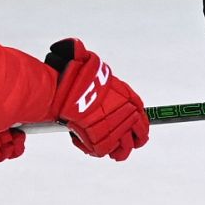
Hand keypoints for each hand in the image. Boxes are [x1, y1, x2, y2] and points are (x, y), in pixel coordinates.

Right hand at [44, 39, 148, 160]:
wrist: (63, 90)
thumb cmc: (74, 75)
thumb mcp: (86, 60)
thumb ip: (89, 66)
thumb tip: (78, 52)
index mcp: (128, 97)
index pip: (141, 114)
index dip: (138, 122)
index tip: (135, 125)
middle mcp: (127, 114)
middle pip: (141, 133)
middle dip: (135, 139)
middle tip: (129, 141)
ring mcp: (115, 130)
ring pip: (125, 148)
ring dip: (119, 150)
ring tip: (114, 151)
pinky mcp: (101, 143)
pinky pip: (105, 152)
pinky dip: (98, 150)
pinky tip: (91, 145)